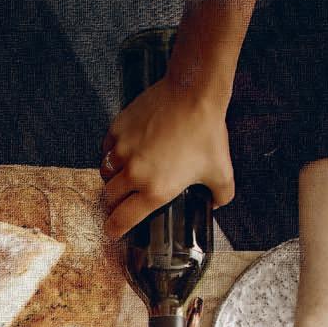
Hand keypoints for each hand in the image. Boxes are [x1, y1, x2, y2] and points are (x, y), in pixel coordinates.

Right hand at [102, 80, 233, 239]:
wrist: (193, 95)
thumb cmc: (206, 133)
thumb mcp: (222, 175)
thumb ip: (220, 198)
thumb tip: (215, 205)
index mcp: (155, 191)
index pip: (123, 219)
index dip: (114, 229)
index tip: (112, 232)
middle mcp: (134, 173)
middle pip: (110, 197)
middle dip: (113, 205)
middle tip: (118, 205)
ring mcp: (122, 149)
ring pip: (105, 172)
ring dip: (111, 180)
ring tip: (121, 179)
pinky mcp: (118, 128)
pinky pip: (106, 148)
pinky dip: (111, 154)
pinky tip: (123, 154)